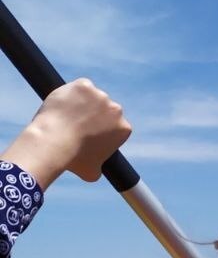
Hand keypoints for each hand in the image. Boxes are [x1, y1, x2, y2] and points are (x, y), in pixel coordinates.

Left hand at [3, 79, 131, 188]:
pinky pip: (80, 87)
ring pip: (91, 96)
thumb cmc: (73, 161)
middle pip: (105, 109)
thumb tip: (97, 170)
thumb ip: (100, 166)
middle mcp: (116, 109)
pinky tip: (64, 104)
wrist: (54, 143)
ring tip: (67, 116)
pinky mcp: (84, 85)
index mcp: (123, 128)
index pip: (116, 125)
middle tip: (78, 124)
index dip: (103, 130)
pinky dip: (72, 93)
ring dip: (83, 103)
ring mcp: (100, 95)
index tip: (91, 135)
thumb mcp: (93, 172)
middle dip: (95, 115)